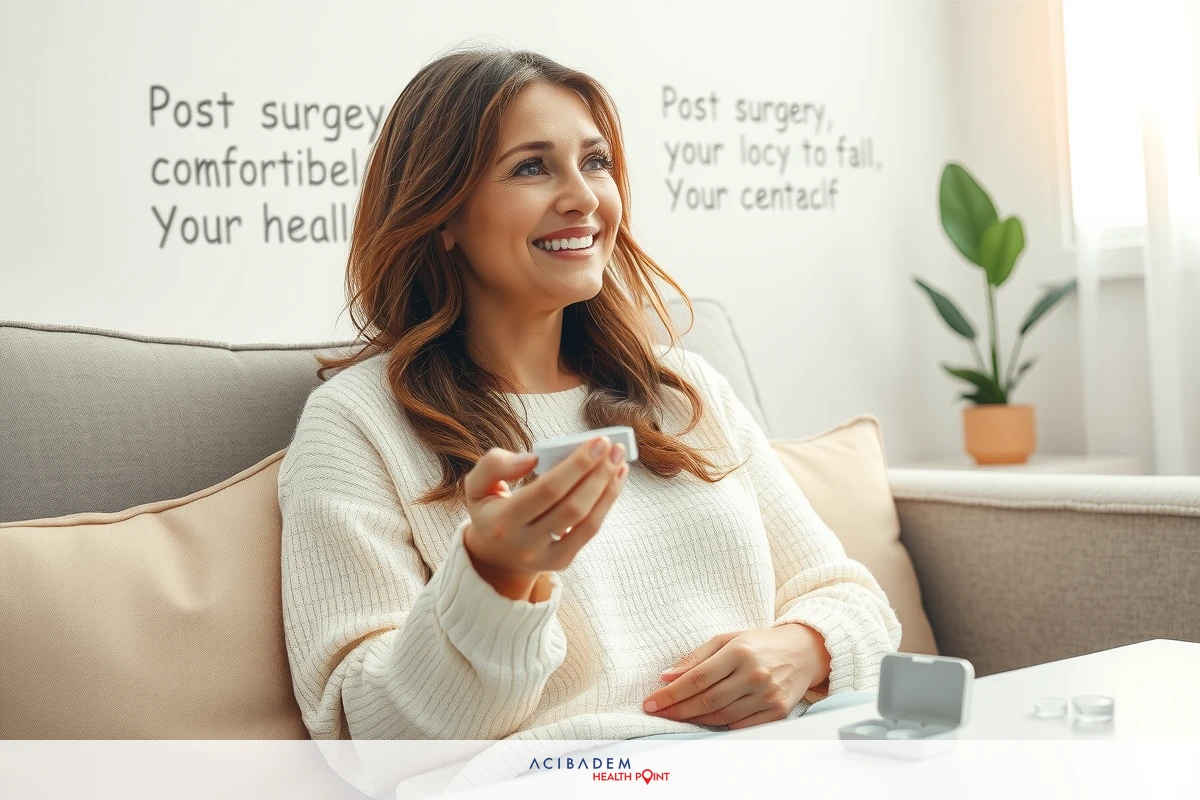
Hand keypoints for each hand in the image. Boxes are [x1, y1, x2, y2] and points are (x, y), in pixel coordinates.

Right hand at [462, 435, 629, 600]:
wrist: (493, 556)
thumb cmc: (489, 510)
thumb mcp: (476, 485)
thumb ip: (495, 465)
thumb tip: (532, 459)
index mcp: (500, 521)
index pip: (547, 490)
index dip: (577, 466)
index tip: (597, 442)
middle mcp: (524, 543)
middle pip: (571, 506)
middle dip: (598, 473)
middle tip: (613, 447)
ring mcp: (545, 556)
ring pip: (586, 521)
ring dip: (607, 488)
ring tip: (619, 461)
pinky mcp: (561, 560)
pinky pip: (589, 531)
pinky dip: (605, 504)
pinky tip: (615, 481)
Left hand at [642, 624, 831, 729]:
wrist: (803, 652)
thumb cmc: (758, 644)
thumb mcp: (727, 640)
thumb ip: (696, 658)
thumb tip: (666, 676)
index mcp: (739, 652)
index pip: (697, 678)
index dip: (671, 693)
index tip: (651, 702)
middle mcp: (755, 675)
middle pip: (707, 700)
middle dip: (677, 709)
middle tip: (658, 712)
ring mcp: (768, 696)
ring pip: (721, 716)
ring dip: (694, 719)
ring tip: (678, 715)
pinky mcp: (777, 712)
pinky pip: (739, 725)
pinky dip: (719, 725)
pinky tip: (705, 719)